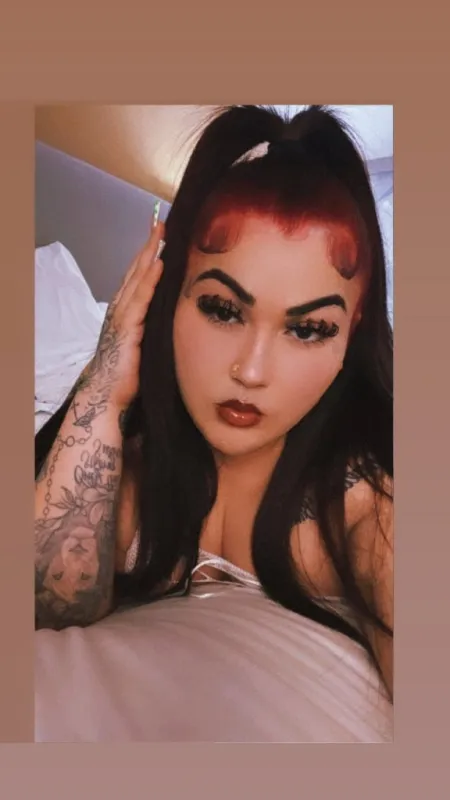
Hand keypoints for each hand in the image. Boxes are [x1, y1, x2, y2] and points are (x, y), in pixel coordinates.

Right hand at [81, 220, 164, 410]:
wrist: (108, 394)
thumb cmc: (127, 374)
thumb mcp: (145, 344)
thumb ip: (155, 328)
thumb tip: (175, 318)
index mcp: (126, 312)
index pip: (138, 277)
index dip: (148, 255)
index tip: (160, 236)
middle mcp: (120, 308)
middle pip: (136, 270)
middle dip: (148, 246)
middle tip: (160, 223)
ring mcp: (121, 316)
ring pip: (136, 278)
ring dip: (148, 254)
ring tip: (160, 233)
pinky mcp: (126, 328)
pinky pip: (140, 298)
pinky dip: (149, 279)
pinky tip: (158, 263)